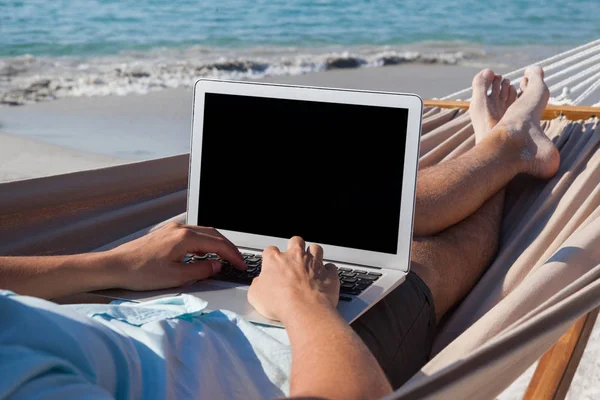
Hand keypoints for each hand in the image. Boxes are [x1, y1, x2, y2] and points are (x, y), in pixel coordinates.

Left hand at [106, 222, 245, 290]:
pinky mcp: (166, 234)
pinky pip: (193, 234)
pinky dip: (204, 243)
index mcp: (185, 238)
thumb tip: (216, 266)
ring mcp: (172, 229)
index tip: (241, 264)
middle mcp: (180, 229)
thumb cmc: (140, 272)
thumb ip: (201, 271)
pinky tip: (204, 254)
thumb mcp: (176, 277)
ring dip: (217, 244)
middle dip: (228, 248)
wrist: (114, 266)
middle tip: (238, 261)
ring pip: (203, 233)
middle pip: (213, 234)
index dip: (233, 255)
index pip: (218, 244)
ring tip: (224, 258)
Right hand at [248, 236, 338, 322]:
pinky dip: (328, 271)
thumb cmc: (281, 302)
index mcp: (275, 260)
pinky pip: (331, 267)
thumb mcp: (255, 296)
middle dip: (294, 247)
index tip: (271, 265)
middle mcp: (296, 257)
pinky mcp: (328, 274)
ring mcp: (314, 263)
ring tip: (311, 263)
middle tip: (293, 258)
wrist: (304, 309)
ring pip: (316, 248)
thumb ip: (257, 285)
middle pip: (295, 241)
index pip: (270, 250)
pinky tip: (325, 276)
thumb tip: (258, 285)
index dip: (270, 257)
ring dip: (314, 254)